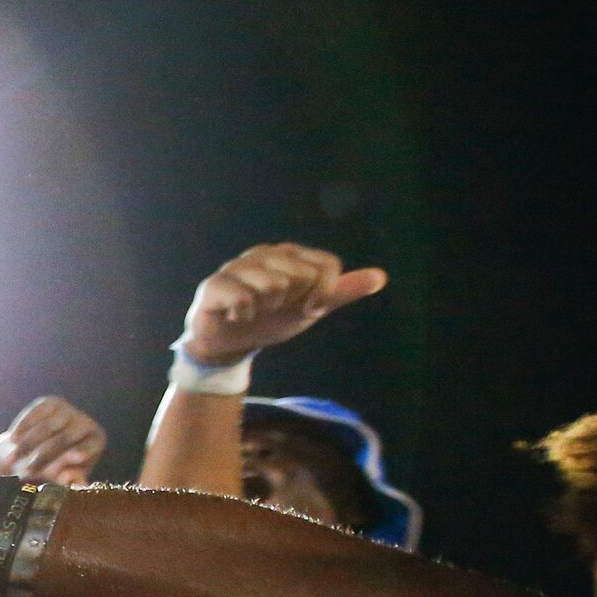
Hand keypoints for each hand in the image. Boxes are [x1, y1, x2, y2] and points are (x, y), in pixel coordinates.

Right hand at [0, 395, 105, 484]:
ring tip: (11, 461)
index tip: (68, 460)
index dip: (78, 453)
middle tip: (26, 473)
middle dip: (42, 457)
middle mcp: (85, 422)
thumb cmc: (52, 468)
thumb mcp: (62, 477)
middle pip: (64, 438)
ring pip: (46, 427)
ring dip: (27, 445)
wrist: (34, 449)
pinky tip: (12, 440)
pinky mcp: (49, 403)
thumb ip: (68, 479)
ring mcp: (67, 410)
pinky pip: (34, 415)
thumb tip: (74, 481)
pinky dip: (22, 428)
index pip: (88, 447)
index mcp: (96, 440)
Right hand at [182, 242, 385, 366]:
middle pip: (301, 276)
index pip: (327, 265)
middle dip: (292, 302)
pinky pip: (244, 299)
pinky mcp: (214, 284)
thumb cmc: (269, 319)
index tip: (310, 309)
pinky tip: (237, 315)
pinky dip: (244, 315)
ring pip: (273, 285)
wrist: (228, 342)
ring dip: (267, 309)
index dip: (324, 293)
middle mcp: (263, 253)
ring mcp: (237, 266)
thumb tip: (381, 276)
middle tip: (274, 308)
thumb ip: (341, 291)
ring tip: (255, 310)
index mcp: (289, 253)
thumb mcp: (311, 307)